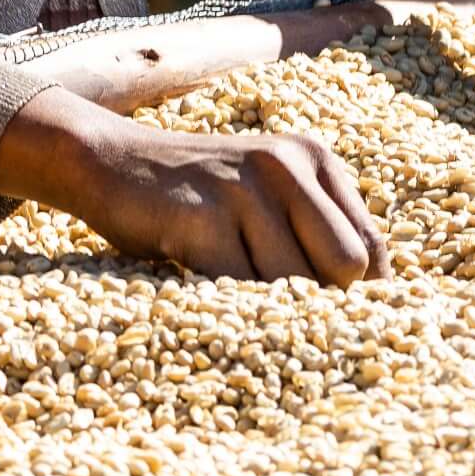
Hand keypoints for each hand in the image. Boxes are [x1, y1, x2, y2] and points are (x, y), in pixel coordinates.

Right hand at [0, 90, 385, 284]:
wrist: (102, 160)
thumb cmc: (192, 198)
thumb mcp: (263, 199)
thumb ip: (314, 236)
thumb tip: (370, 313)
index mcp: (312, 158)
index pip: (372, 249)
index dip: (355, 295)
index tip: (325, 317)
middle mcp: (285, 164)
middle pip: (347, 267)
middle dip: (316, 301)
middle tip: (274, 309)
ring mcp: (242, 185)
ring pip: (293, 283)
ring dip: (263, 305)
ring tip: (230, 294)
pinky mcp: (200, 213)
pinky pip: (237, 286)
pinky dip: (224, 304)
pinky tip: (201, 287)